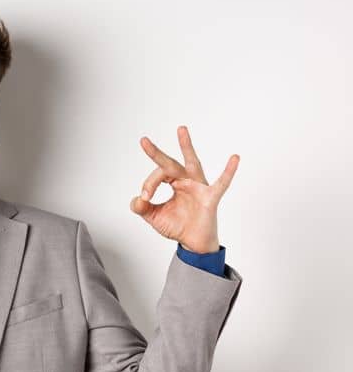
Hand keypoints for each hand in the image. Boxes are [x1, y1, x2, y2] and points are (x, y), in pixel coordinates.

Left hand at [129, 125, 238, 253]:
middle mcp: (186, 180)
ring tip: (180, 129)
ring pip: (191, 163)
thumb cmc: (177, 226)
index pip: (157, 176)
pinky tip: (234, 158)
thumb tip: (136, 199)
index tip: (144, 198)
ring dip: (186, 146)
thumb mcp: (154, 216)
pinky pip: (221, 183)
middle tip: (143, 141)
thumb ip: (142, 208)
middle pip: (169, 164)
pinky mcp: (210, 197)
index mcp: (174, 182)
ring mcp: (199, 187)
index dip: (148, 185)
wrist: (193, 242)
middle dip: (156, 153)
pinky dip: (228, 171)